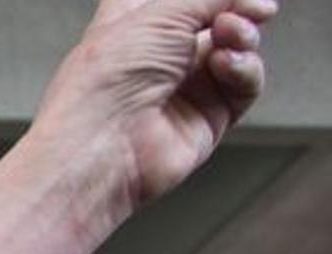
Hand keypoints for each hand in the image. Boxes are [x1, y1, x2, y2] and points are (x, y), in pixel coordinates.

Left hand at [32, 0, 274, 210]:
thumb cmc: (106, 81)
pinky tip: (227, 65)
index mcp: (131, 22)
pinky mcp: (208, 115)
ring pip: (236, 48)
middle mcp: (157, 54)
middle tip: (244, 7)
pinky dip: (244, 70)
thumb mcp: (160, 14)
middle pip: (214, 17)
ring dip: (242, 35)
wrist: (103, 145)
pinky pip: (244, 84)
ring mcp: (184, 85)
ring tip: (229, 34)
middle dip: (235, 7)